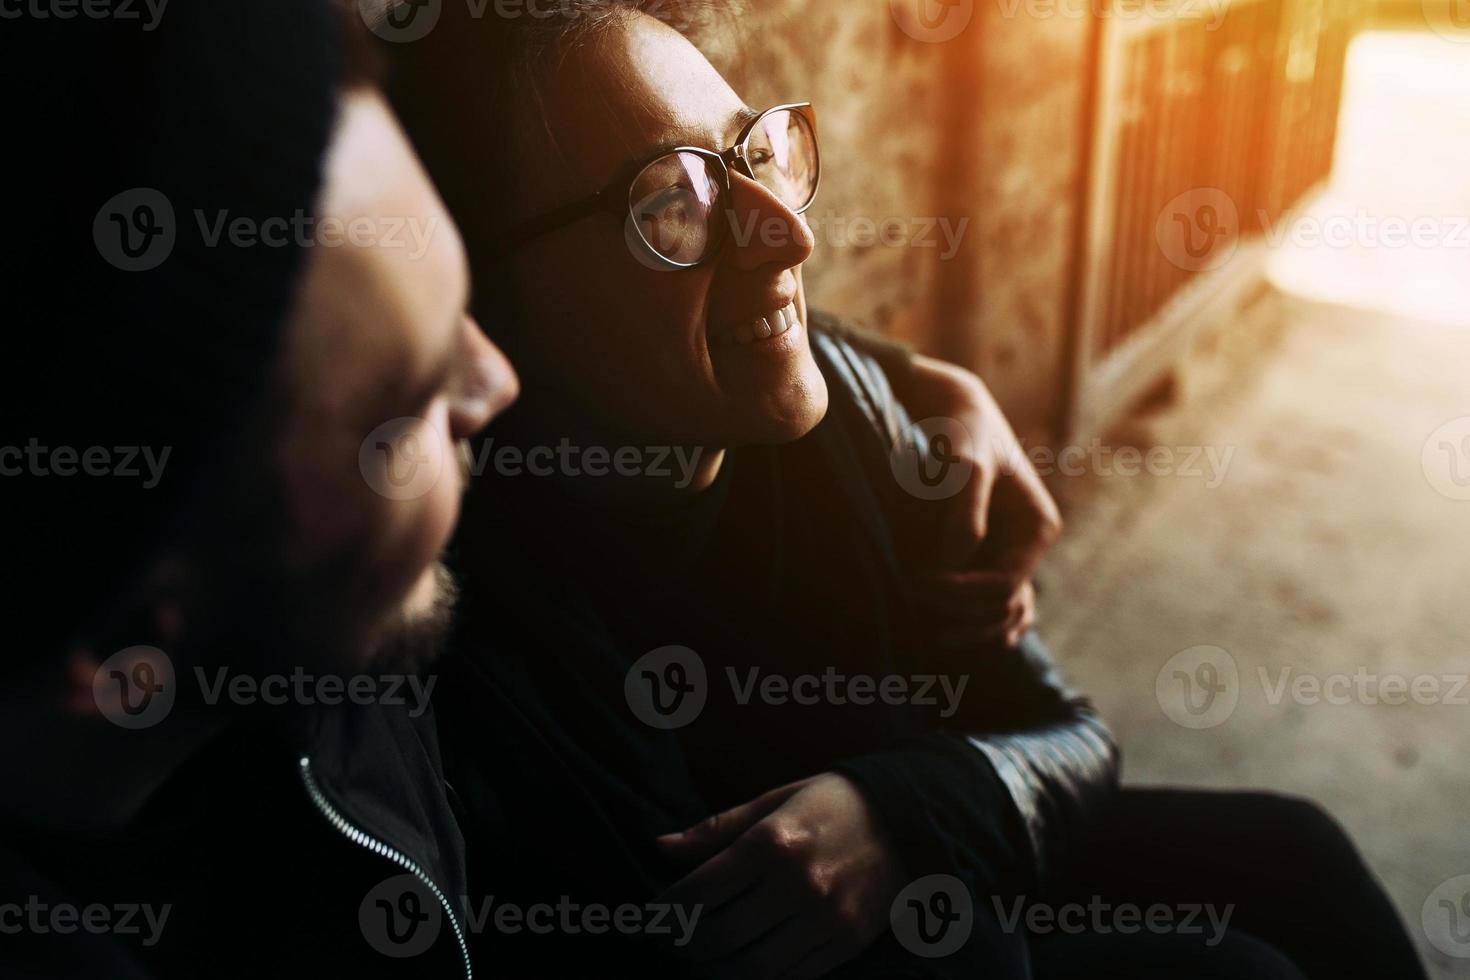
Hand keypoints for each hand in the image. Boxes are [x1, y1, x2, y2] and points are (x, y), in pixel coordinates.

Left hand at [657, 774, 905, 979]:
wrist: (911, 819)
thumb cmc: (832, 803)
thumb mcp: (773, 801)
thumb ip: (716, 829)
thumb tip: (661, 847)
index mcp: (772, 842)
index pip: (699, 893)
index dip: (666, 914)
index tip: (653, 919)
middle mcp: (798, 884)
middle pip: (720, 936)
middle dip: (687, 944)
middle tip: (675, 941)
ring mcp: (825, 920)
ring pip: (753, 967)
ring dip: (720, 968)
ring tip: (706, 957)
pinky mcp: (846, 943)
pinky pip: (791, 976)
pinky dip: (762, 977)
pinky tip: (747, 963)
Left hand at [903, 354, 1060, 646]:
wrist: (953, 409)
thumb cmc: (962, 432)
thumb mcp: (965, 467)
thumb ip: (962, 517)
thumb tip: (948, 570)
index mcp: (1036, 529)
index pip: (1004, 586)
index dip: (961, 594)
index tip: (916, 583)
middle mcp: (1028, 547)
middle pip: (1001, 606)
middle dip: (959, 611)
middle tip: (908, 599)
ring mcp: (1010, 554)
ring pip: (1001, 616)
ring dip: (969, 629)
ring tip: (925, 630)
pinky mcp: (989, 557)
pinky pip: (992, 608)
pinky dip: (975, 626)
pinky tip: (946, 633)